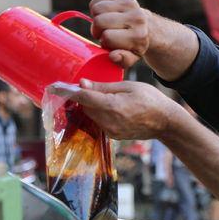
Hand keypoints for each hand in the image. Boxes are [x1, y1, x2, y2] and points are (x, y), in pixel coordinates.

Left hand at [49, 79, 182, 139]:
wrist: (165, 122)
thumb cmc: (150, 99)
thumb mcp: (128, 86)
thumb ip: (103, 87)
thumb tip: (82, 83)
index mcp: (112, 106)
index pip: (83, 97)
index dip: (66, 91)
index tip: (53, 87)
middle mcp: (109, 122)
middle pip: (85, 107)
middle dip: (82, 97)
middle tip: (85, 86)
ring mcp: (111, 131)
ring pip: (91, 115)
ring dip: (91, 106)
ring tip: (103, 96)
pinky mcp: (113, 136)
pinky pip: (99, 122)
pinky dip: (99, 114)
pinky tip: (110, 107)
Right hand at [89, 0, 149, 67]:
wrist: (146, 27)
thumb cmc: (133, 45)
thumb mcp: (131, 58)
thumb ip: (123, 60)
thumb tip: (113, 56)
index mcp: (139, 36)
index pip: (107, 37)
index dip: (105, 42)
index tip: (110, 43)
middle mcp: (137, 17)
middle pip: (99, 21)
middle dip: (97, 30)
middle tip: (105, 33)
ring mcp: (129, 3)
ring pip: (96, 9)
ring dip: (96, 19)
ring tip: (106, 25)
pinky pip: (96, 1)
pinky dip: (95, 9)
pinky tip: (105, 15)